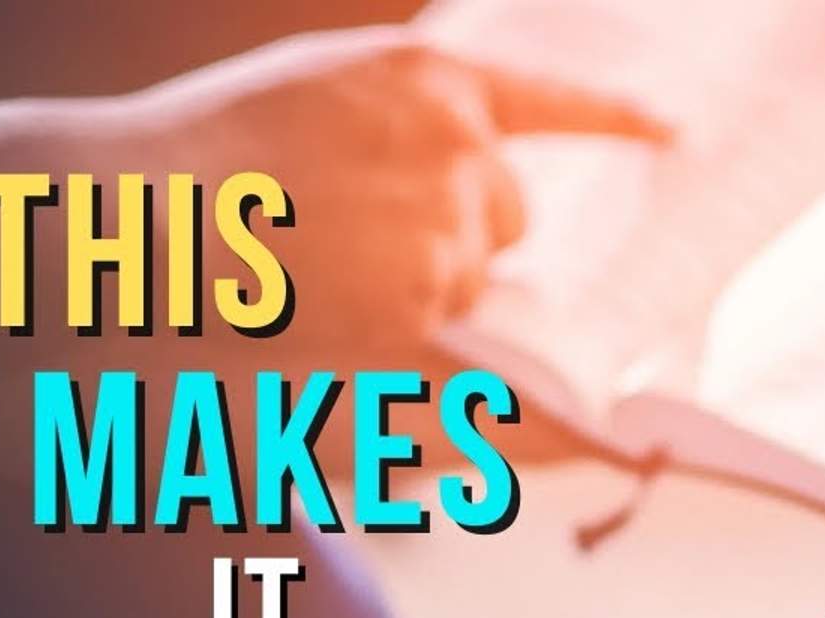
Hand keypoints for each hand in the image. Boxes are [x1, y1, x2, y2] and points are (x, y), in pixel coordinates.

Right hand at [125, 25, 668, 347]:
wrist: (152, 217)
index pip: (554, 101)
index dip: (616, 117)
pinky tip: (335, 302)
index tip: (671, 132)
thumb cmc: (217, 153)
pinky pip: (440, 327)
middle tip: (372, 235)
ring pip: (471, 278)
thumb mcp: (325, 90)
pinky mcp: (424, 303)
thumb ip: (411, 116)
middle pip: (510, 213)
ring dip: (425, 283)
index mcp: (432, 83)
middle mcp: (458, 151)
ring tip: (327, 264)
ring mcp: (447, 229)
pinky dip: (400, 326)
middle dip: (467, 232)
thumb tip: (481, 177)